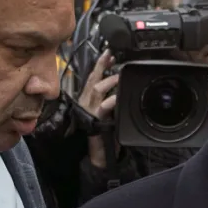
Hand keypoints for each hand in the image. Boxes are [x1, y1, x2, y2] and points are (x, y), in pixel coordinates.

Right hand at [78, 50, 120, 167]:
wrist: (101, 152)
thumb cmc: (106, 132)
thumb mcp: (109, 111)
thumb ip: (112, 98)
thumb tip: (120, 85)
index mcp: (88, 98)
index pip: (93, 77)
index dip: (100, 65)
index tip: (109, 54)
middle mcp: (86, 101)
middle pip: (93, 78)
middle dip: (102, 65)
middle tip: (111, 55)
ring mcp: (90, 110)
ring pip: (97, 89)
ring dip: (109, 80)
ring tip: (119, 74)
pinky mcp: (96, 119)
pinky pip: (104, 106)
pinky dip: (112, 99)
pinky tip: (118, 95)